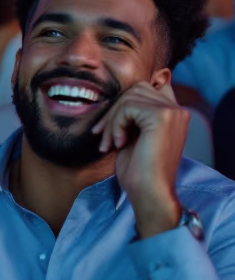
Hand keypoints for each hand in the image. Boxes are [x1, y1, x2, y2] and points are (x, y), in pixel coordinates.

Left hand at [91, 81, 188, 238]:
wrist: (149, 192)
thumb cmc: (139, 170)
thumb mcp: (134, 135)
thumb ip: (132, 115)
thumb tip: (117, 97)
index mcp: (174, 114)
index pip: (146, 88)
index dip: (124, 102)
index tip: (108, 126)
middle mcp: (178, 109)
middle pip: (135, 90)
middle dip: (113, 111)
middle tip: (101, 136)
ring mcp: (172, 111)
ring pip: (128, 98)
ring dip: (111, 121)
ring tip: (109, 143)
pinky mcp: (162, 116)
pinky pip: (127, 107)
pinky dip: (115, 125)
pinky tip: (118, 144)